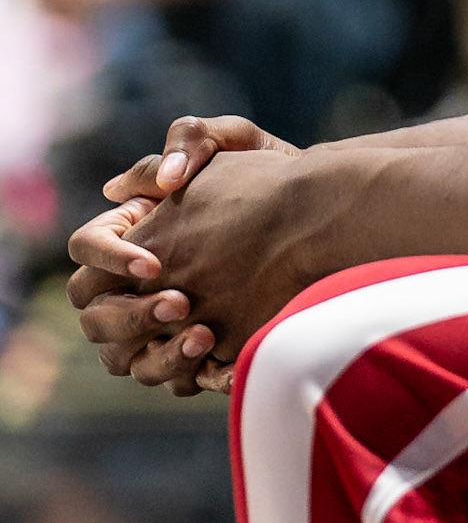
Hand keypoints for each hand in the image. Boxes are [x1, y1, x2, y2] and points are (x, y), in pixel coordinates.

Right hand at [70, 115, 299, 394]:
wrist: (325, 219)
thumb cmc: (274, 174)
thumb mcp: (234, 142)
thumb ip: (188, 142)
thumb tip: (121, 185)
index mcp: (135, 231)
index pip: (88, 248)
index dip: (109, 258)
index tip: (153, 264)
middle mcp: (139, 282)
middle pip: (95, 314)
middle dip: (131, 314)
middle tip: (180, 303)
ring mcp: (166, 323)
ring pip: (130, 359)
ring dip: (162, 354)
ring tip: (206, 337)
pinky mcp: (202, 353)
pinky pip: (183, 380)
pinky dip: (202, 377)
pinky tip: (232, 368)